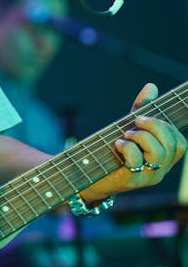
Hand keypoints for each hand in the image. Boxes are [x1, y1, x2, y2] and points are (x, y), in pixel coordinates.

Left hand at [83, 83, 186, 202]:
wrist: (87, 175)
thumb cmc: (111, 151)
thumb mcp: (129, 127)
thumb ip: (141, 109)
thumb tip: (152, 86)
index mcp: (163, 160)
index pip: (180, 144)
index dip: (168, 127)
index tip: (148, 118)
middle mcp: (159, 171)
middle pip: (172, 144)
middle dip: (154, 126)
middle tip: (136, 121)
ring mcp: (147, 177)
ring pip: (158, 152)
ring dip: (140, 136)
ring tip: (126, 134)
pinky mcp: (131, 181)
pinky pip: (137, 160)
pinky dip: (127, 146)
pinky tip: (118, 144)